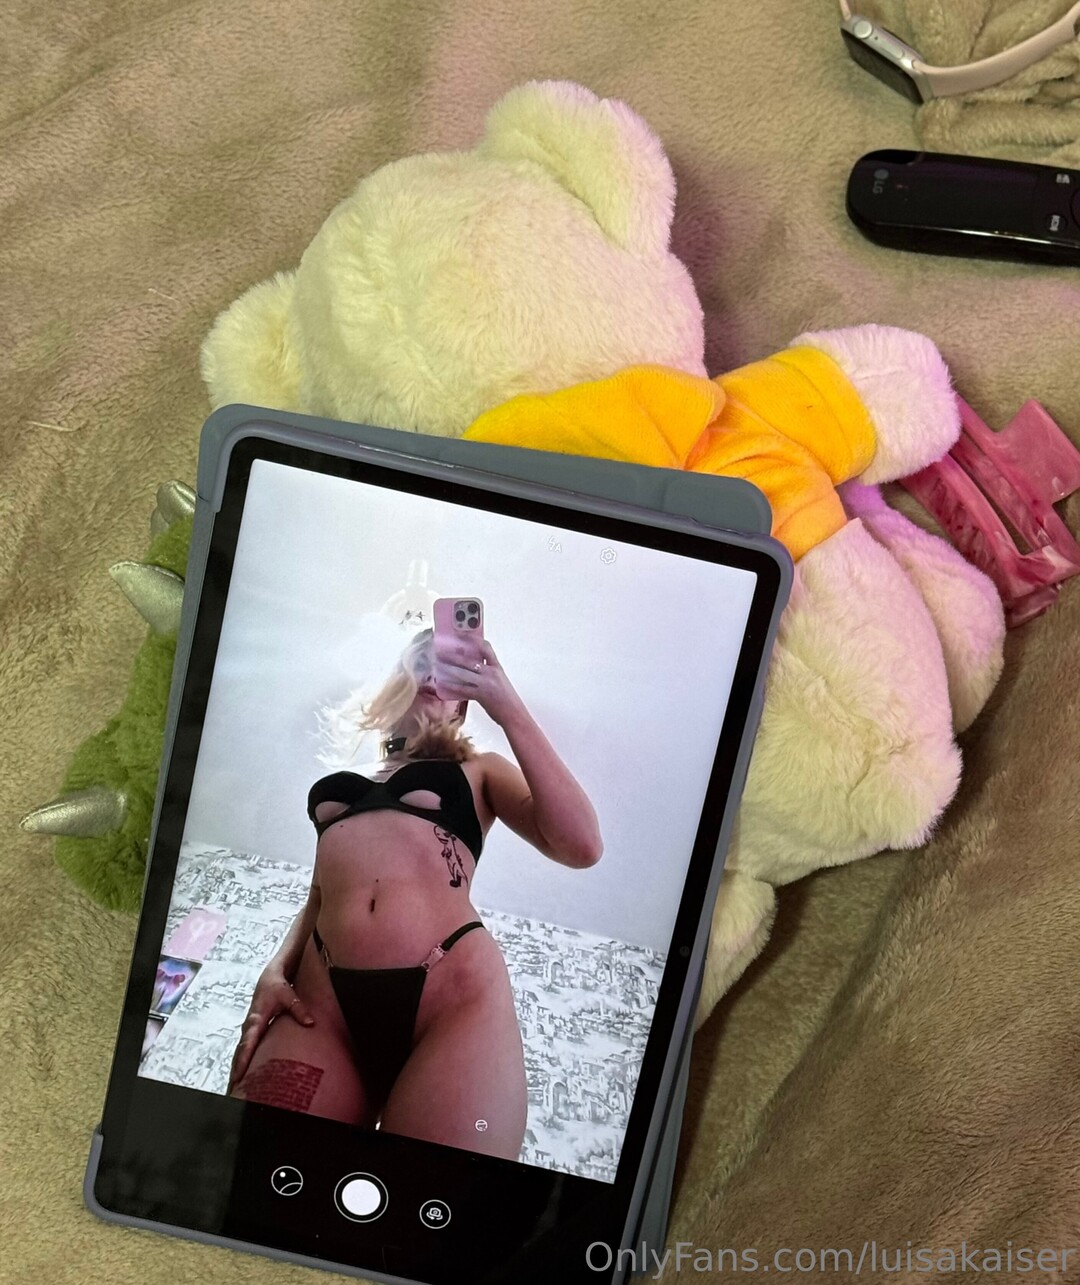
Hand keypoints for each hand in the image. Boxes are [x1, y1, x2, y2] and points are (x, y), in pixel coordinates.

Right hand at [228, 961, 313, 1091]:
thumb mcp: (288, 995)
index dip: (243, 1059)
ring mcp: (250, 1029)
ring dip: (238, 1067)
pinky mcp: (253, 1030)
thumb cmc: (277, 985)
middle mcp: (249, 1026)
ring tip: (236, 1087)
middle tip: (233, 1090)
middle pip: (240, 1052)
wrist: (270, 976)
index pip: (248, 1042)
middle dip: (236, 1070)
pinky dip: (244, 1060)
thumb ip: (298, 1009)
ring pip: (241, 1051)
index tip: (238, 1075)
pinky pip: (246, 1048)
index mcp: (256, 1018)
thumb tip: (310, 1023)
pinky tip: (245, 1073)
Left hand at [432, 639, 523, 726]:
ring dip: (449, 668)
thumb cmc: (507, 699)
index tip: (462, 636)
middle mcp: (491, 673)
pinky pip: (463, 689)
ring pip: (464, 673)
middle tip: (442, 652)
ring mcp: (485, 683)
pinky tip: (444, 684)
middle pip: (470, 660)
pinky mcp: (481, 695)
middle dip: (454, 656)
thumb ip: (487, 673)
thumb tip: (471, 668)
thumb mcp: (499, 680)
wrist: (514, 714)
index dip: (473, 640)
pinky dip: (452, 686)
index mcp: (497, 668)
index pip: (486, 648)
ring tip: (439, 665)